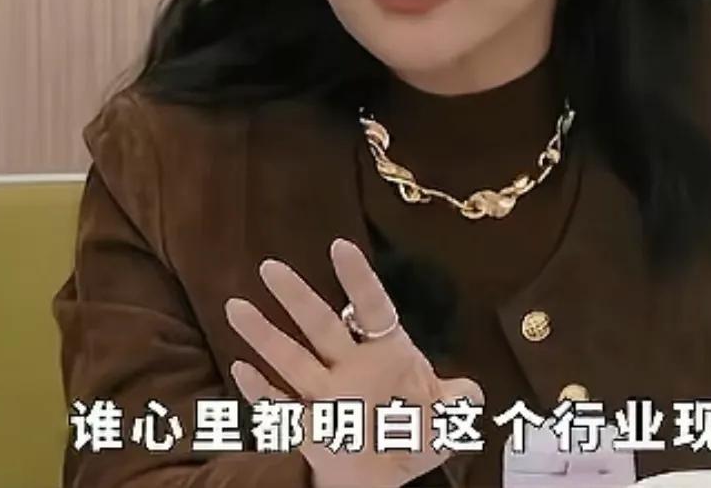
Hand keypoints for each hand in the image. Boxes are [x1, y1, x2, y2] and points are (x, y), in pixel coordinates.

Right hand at [225, 237, 483, 487]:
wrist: (384, 479)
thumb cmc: (414, 434)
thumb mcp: (448, 417)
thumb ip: (461, 402)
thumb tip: (473, 396)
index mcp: (386, 353)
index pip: (372, 308)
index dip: (358, 279)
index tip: (339, 246)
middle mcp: (350, 367)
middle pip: (321, 326)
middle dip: (297, 297)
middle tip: (270, 266)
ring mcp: (326, 396)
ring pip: (292, 359)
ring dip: (265, 337)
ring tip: (237, 306)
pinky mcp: (308, 428)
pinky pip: (280, 407)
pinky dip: (261, 391)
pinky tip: (240, 370)